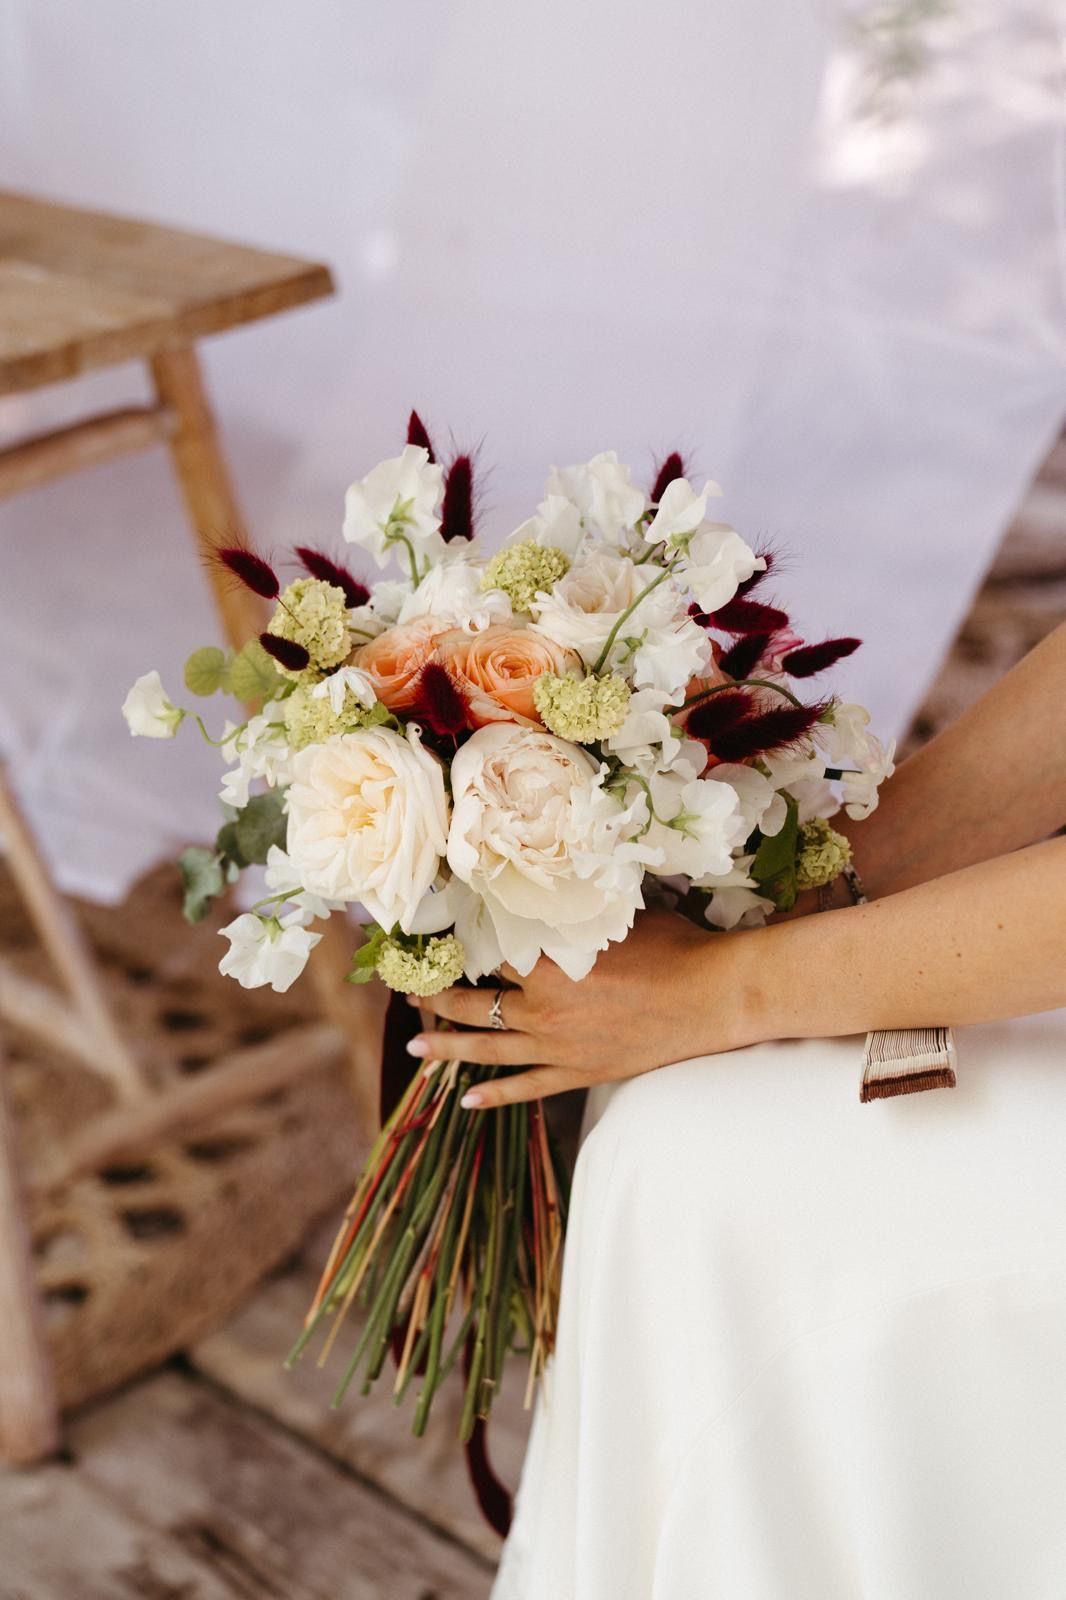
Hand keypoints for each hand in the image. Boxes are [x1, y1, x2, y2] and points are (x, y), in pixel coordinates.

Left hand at [407, 908, 750, 1108]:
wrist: (713, 997)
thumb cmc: (672, 947)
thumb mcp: (613, 916)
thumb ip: (571, 914)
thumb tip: (544, 894)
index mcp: (547, 964)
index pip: (484, 951)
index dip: (456, 943)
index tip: (434, 937)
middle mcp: (542, 1009)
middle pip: (472, 1001)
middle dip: (436, 994)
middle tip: (411, 989)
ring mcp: (558, 1047)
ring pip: (487, 1047)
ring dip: (447, 1044)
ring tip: (416, 1044)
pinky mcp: (579, 1073)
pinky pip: (526, 1088)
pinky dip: (495, 1095)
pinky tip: (467, 1099)